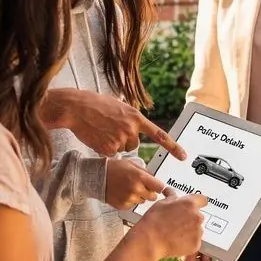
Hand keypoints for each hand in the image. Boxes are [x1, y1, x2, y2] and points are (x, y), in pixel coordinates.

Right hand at [45, 89, 185, 160]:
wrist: (77, 108)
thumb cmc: (97, 104)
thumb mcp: (120, 106)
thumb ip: (131, 119)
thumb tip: (136, 130)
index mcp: (136, 117)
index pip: (159, 135)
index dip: (173, 147)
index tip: (183, 156)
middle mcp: (131, 129)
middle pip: (134, 145)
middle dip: (124, 140)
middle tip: (110, 129)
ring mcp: (120, 140)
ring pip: (122, 149)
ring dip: (114, 144)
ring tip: (102, 131)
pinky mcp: (108, 149)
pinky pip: (110, 154)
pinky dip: (104, 148)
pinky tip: (97, 136)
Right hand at [105, 158, 167, 210]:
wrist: (97, 177)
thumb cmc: (113, 168)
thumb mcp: (131, 164)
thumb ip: (145, 172)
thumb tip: (155, 179)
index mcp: (140, 177)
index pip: (160, 187)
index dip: (158, 186)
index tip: (155, 185)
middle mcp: (136, 189)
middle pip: (153, 197)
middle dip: (149, 192)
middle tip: (141, 186)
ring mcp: (129, 199)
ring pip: (143, 201)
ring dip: (139, 196)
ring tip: (129, 188)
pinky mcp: (123, 205)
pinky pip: (133, 205)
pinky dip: (130, 201)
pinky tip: (123, 193)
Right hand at [138, 195, 205, 260]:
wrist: (150, 241)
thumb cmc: (154, 221)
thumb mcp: (161, 203)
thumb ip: (171, 197)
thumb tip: (170, 192)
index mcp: (190, 204)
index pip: (202, 200)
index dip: (197, 202)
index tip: (195, 205)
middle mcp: (197, 217)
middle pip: (198, 215)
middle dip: (190, 218)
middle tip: (177, 222)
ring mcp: (198, 232)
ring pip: (197, 229)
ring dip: (189, 230)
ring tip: (174, 233)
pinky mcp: (196, 244)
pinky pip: (195, 241)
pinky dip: (188, 241)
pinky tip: (176, 241)